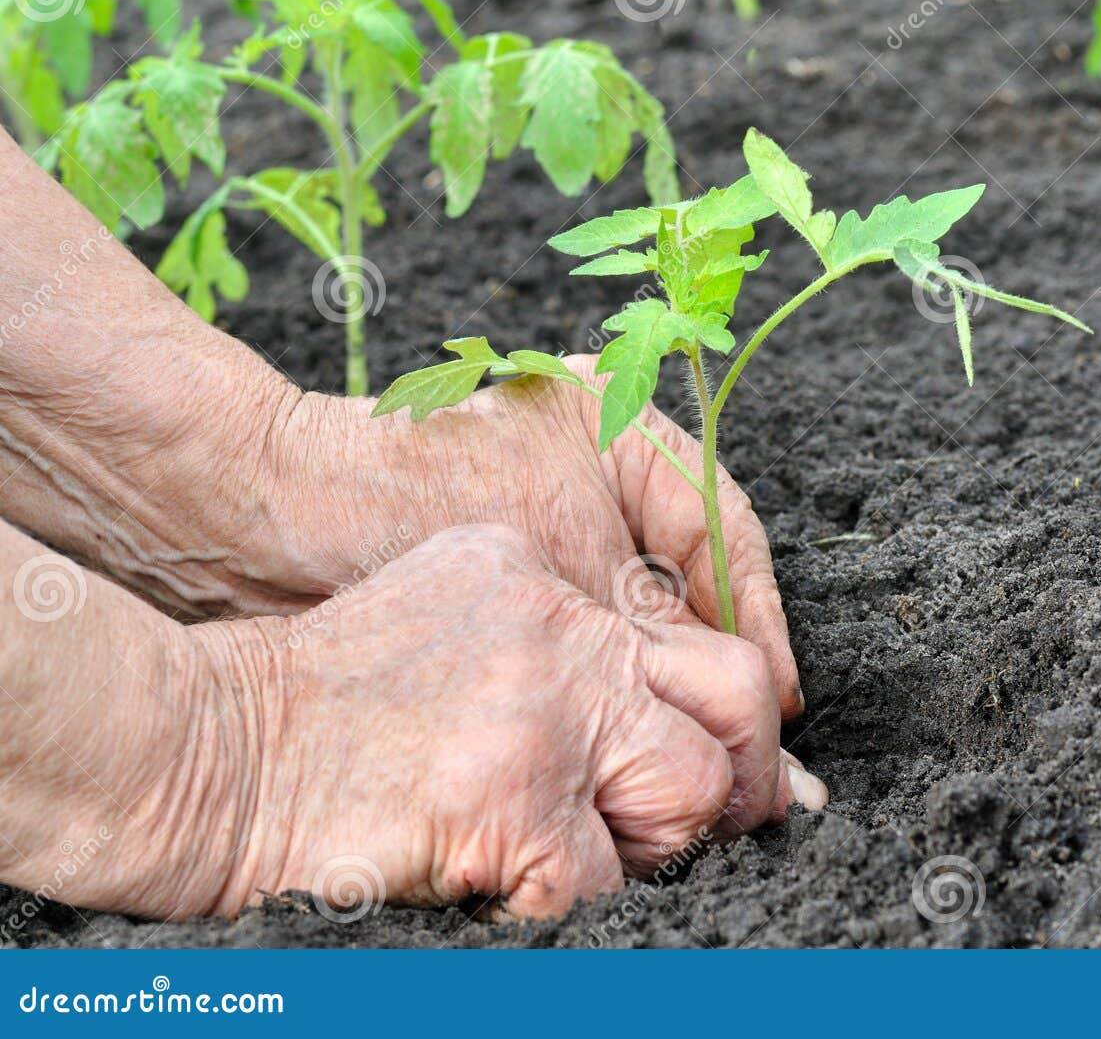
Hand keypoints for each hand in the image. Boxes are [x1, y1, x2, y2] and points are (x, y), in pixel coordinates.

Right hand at [190, 525, 822, 919]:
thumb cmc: (316, 705)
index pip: (695, 635)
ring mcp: (542, 711)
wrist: (200, 750)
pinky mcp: (511, 800)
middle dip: (739, 779)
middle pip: (738, 696)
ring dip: (657, 847)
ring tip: (576, 855)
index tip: (732, 773)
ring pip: (695, 791)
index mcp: (542, 578)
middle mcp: (559, 628)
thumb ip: (555, 646)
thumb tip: (669, 731)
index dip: (728, 719)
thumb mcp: (445, 616)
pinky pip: (606, 880)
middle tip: (699, 830)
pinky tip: (504, 889)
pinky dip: (571, 905)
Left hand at [248, 358, 805, 723]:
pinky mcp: (516, 575)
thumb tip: (766, 717)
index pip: (727, 528)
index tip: (775, 706)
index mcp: (623, 417)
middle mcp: (600, 463)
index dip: (758, 621)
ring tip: (691, 747)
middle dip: (713, 661)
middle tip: (742, 744)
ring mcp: (557, 519)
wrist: (262, 520)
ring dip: (664, 681)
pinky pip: (591, 637)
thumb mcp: (566, 559)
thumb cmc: (413, 499)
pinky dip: (609, 683)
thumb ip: (665, 633)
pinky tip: (623, 731)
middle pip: (693, 577)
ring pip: (643, 614)